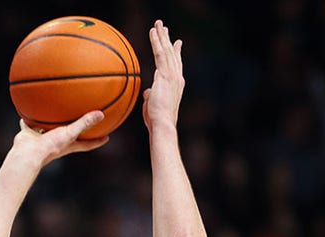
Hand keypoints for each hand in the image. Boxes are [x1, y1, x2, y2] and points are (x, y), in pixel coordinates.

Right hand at [10, 111, 108, 167]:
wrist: (28, 153)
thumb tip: (101, 114)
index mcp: (68, 145)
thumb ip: (83, 124)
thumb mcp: (69, 133)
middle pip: (69, 135)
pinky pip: (30, 124)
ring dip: (52, 122)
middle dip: (76, 129)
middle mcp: (57, 142)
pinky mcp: (30, 134)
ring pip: (50, 128)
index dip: (97, 141)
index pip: (87, 144)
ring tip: (55, 111)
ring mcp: (43, 138)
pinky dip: (29, 119)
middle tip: (82, 120)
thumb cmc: (50, 147)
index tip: (106, 138)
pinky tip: (28, 109)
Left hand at [142, 19, 183, 134]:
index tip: (177, 44)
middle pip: (172, 54)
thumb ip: (151, 96)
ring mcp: (172, 75)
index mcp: (175, 85)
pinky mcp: (164, 74)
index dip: (176, 54)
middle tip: (165, 28)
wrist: (162, 124)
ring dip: (162, 36)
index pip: (176, 66)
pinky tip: (153, 31)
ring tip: (158, 24)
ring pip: (166, 50)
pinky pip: (160, 53)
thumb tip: (148, 92)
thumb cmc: (156, 121)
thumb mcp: (153, 106)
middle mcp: (176, 78)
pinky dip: (157, 41)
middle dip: (169, 40)